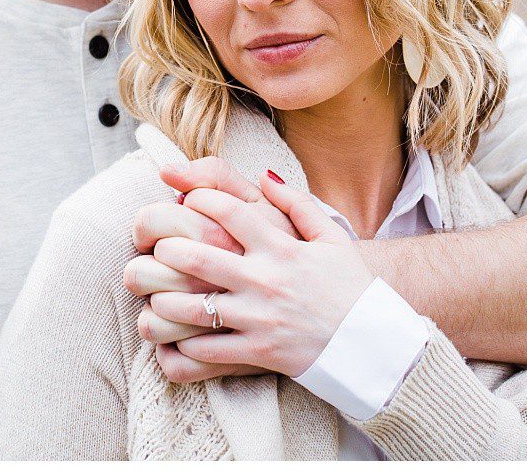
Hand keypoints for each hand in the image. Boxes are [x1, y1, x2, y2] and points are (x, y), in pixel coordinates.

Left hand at [139, 171, 374, 382]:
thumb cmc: (350, 287)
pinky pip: (207, 349)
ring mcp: (259, 318)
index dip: (199, 199)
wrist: (371, 344)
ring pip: (193, 306)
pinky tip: (173, 334)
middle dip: (168, 248)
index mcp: (281, 247)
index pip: (228, 210)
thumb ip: (297, 203)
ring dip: (164, 297)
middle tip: (158, 247)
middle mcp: (265, 280)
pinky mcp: (257, 352)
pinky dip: (183, 342)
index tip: (185, 200)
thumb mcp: (332, 237)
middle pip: (198, 255)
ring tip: (155, 291)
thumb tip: (264, 175)